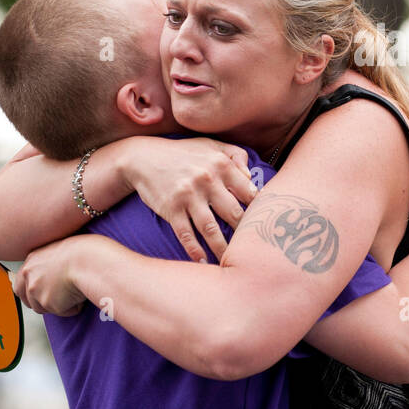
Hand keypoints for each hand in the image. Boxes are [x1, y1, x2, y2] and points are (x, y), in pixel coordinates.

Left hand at [13, 237, 87, 315]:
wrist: (89, 258)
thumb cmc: (83, 252)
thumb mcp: (61, 253)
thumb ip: (50, 266)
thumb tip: (54, 278)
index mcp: (32, 261)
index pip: (20, 285)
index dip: (30, 293)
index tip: (41, 295)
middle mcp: (29, 277)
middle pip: (29, 300)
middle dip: (42, 303)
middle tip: (60, 299)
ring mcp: (37, 291)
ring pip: (45, 308)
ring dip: (60, 305)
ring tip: (75, 292)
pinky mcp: (49, 303)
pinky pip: (63, 311)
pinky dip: (73, 307)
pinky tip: (82, 295)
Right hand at [121, 137, 258, 261]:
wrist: (143, 157)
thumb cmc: (183, 153)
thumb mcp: (211, 145)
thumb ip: (236, 155)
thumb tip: (254, 177)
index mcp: (221, 164)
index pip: (249, 192)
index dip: (260, 210)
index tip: (266, 225)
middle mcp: (207, 179)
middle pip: (234, 213)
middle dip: (246, 233)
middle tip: (255, 249)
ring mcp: (188, 195)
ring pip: (211, 228)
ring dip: (222, 248)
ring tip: (231, 262)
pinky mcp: (171, 209)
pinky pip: (186, 234)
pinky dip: (195, 250)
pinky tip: (203, 261)